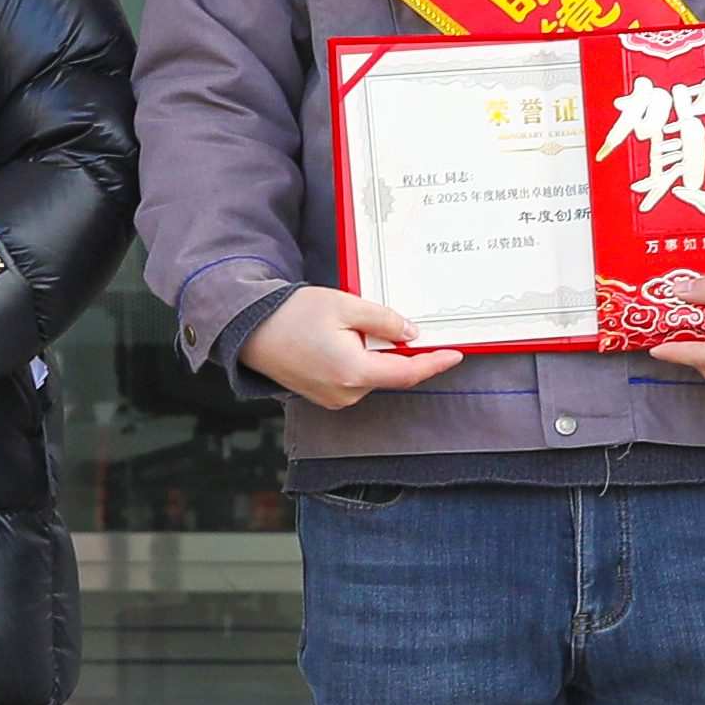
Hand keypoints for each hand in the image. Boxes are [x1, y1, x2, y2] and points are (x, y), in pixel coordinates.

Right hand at [244, 286, 467, 408]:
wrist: (249, 330)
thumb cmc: (291, 315)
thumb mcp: (345, 305)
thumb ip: (384, 320)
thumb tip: (411, 333)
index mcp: (354, 372)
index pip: (407, 373)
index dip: (434, 364)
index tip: (455, 355)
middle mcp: (345, 394)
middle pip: (388, 373)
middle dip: (394, 349)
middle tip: (378, 319)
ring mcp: (333, 399)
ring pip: (371, 375)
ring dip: (372, 353)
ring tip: (344, 326)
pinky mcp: (323, 396)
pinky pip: (353, 379)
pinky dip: (357, 361)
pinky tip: (338, 339)